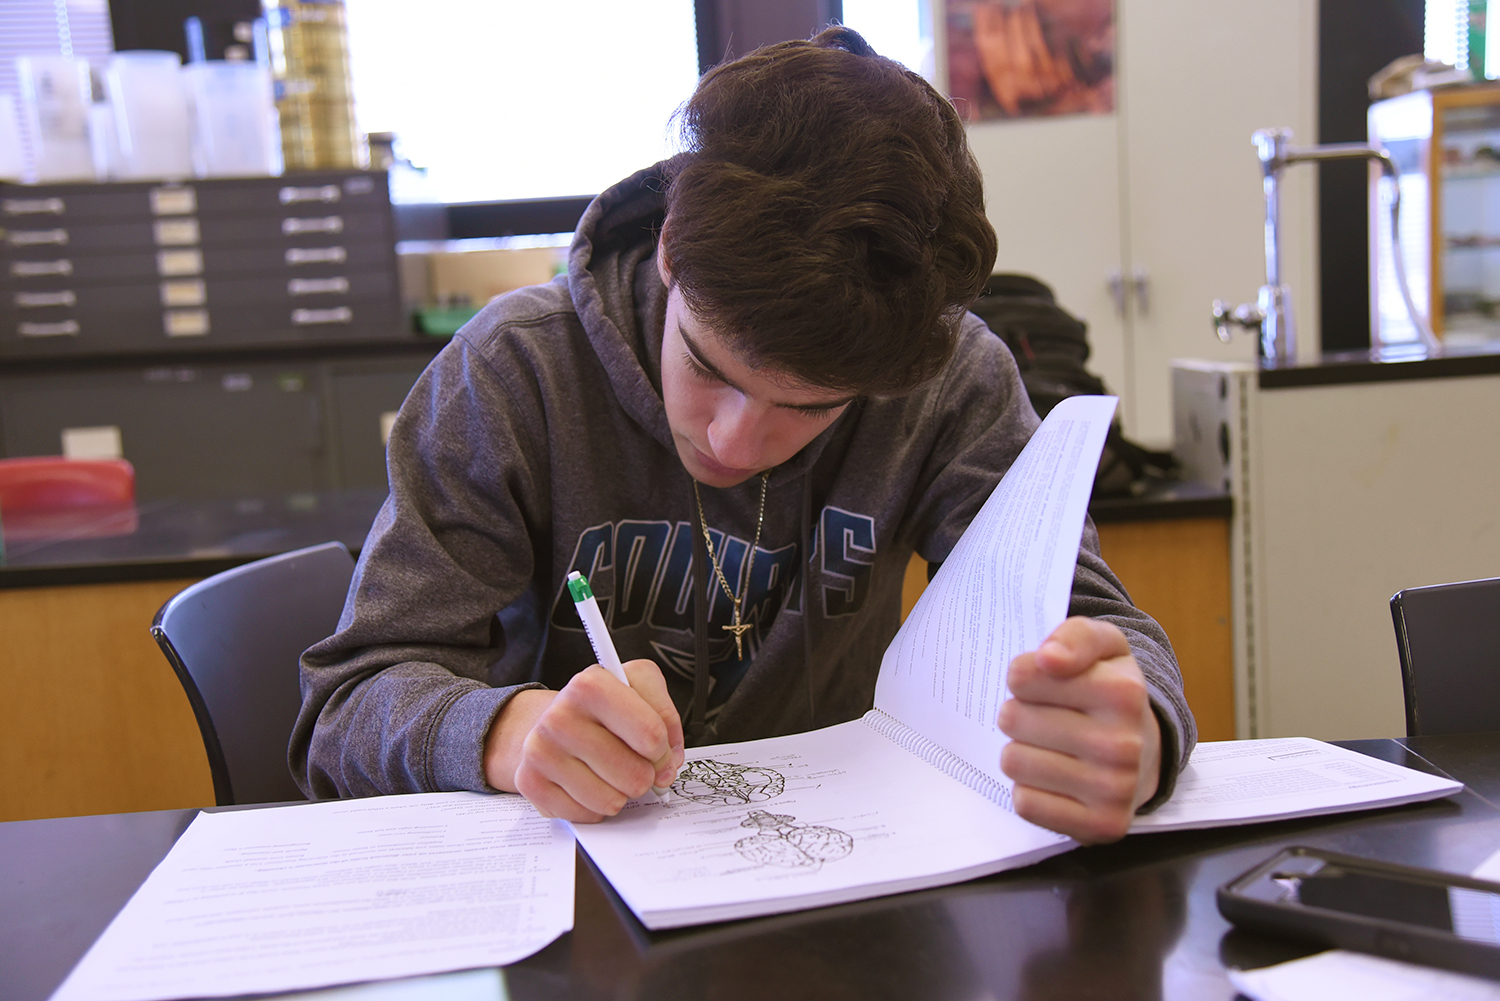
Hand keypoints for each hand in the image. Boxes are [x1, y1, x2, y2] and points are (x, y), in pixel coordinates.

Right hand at [483, 659, 683, 821]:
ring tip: (608, 771)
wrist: (551, 721)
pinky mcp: (530, 783)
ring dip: (619, 793)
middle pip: (636, 775)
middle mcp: (559, 716)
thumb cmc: (602, 708)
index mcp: (590, 685)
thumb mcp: (638, 686)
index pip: (651, 734)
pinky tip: (587, 783)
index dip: (663, 750)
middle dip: (644, 775)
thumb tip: (669, 762)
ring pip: (612, 801)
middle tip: (631, 762)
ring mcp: (540, 752)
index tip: (657, 750)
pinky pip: (586, 815)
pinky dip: (595, 806)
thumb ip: (665, 714)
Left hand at [997, 617, 1161, 843]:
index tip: (1045, 682)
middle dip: (1022, 715)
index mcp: (1123, 692)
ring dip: (1023, 752)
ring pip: (1013, 762)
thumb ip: (1075, 636)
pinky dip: (1032, 790)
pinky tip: (1058, 780)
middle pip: (1012, 718)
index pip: (1022, 676)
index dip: (1023, 678)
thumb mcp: (1104, 647)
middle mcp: (1123, 744)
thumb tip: (1049, 658)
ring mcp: (1114, 790)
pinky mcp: (1100, 826)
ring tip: (1053, 748)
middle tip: (1049, 719)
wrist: (1148, 752)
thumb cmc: (1111, 693)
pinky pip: (1025, 804)